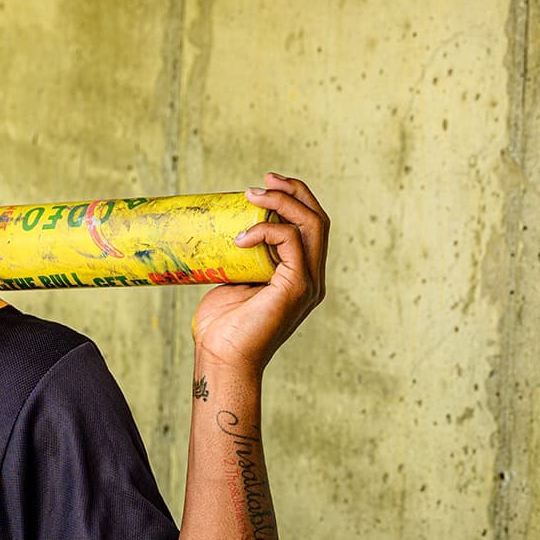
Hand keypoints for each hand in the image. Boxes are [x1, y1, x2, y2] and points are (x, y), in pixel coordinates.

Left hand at [191, 173, 328, 375]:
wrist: (222, 359)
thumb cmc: (222, 327)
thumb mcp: (235, 281)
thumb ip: (244, 259)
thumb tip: (230, 230)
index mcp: (301, 276)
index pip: (311, 227)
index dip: (294, 198)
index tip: (264, 183)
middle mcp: (312, 279)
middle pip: (318, 219)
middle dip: (293, 191)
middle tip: (262, 180)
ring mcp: (309, 284)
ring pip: (312, 224)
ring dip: (282, 201)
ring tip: (250, 196)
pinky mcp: (297, 287)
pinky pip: (291, 241)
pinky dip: (267, 229)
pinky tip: (241, 237)